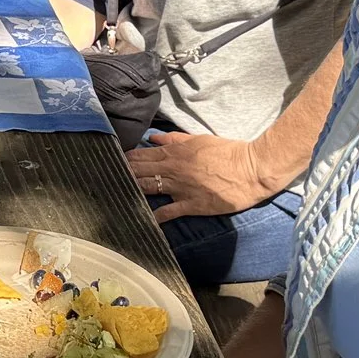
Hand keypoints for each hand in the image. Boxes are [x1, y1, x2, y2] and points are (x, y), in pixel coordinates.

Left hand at [123, 130, 269, 221]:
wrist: (250, 169)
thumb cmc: (228, 151)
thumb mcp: (200, 139)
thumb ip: (176, 138)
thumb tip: (154, 138)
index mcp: (176, 152)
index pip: (143, 155)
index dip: (127, 159)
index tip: (115, 162)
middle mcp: (174, 169)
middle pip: (141, 171)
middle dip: (124, 174)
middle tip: (107, 178)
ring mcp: (181, 188)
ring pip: (150, 188)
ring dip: (133, 190)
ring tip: (118, 194)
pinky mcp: (192, 205)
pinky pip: (169, 211)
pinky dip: (156, 215)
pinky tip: (144, 219)